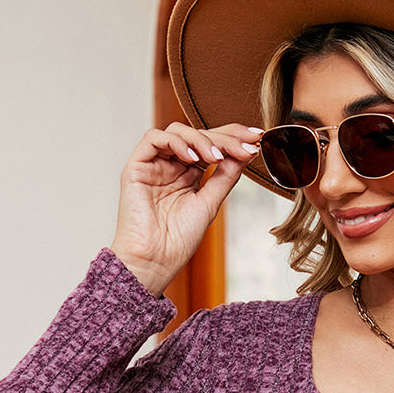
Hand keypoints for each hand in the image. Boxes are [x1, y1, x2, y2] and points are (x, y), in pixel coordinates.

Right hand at [109, 122, 263, 294]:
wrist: (155, 261)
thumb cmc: (178, 240)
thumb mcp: (210, 203)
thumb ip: (226, 176)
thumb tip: (246, 152)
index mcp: (188, 175)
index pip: (211, 145)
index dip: (233, 137)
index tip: (256, 139)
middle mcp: (171, 166)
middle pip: (197, 135)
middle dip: (224, 137)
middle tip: (244, 146)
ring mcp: (154, 165)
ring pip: (177, 131)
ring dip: (201, 139)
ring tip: (217, 157)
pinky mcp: (136, 166)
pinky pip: (154, 138)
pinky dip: (176, 142)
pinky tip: (192, 158)